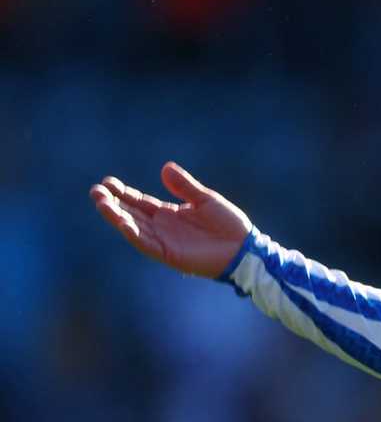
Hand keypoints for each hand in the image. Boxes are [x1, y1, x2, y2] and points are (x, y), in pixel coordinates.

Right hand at [89, 162, 253, 277]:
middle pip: (130, 213)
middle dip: (112, 203)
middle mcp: (162, 227)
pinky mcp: (169, 254)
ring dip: (116, 216)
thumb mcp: (205, 200)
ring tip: (101, 203)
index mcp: (169, 213)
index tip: (107, 182)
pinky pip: (147, 244)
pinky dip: (133, 234)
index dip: (123, 192)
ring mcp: (164, 241)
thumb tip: (164, 167)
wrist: (244, 248)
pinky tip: (121, 222)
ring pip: (133, 228)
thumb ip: (185, 186)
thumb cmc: (229, 224)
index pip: (139, 201)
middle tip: (95, 190)